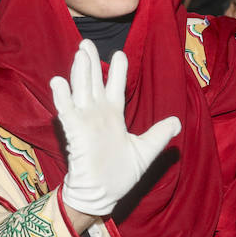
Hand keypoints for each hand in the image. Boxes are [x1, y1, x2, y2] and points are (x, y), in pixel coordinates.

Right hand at [51, 40, 180, 218]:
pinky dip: (62, 96)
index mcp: (114, 116)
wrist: (103, 194)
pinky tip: (58, 81)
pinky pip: (67, 111)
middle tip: (87, 42)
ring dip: (79, 72)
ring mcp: (86, 121)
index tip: (119, 54)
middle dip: (91, 62)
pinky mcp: (75, 132)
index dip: (117, 71)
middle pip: (93, 82)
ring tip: (80, 52)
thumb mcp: (145, 151)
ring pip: (81, 90)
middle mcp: (98, 114)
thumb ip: (158, 135)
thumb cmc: (120, 175)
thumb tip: (177, 122)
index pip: (115, 88)